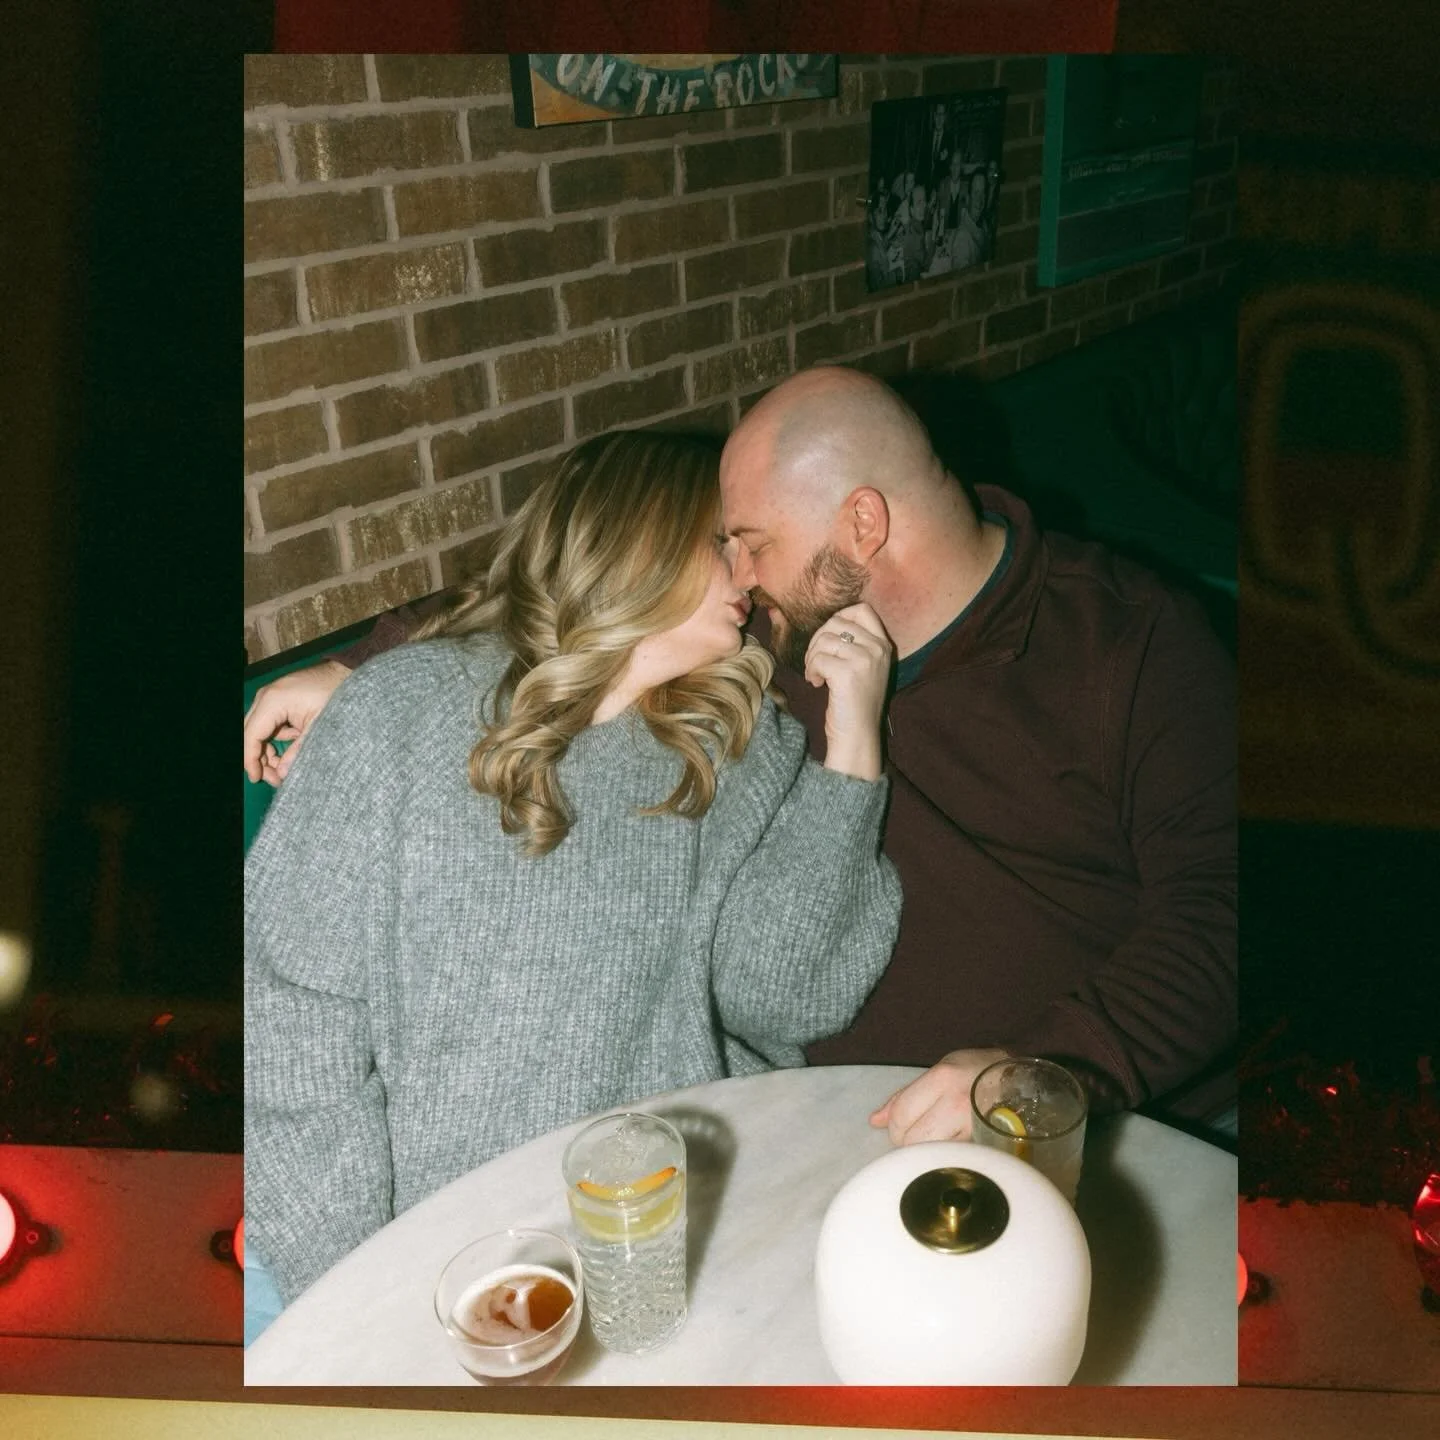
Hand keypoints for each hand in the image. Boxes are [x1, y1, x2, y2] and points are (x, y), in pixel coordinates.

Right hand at [243, 659, 349, 785]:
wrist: (346, 672)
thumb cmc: (335, 694)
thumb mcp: (318, 725)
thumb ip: (299, 750)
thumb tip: (283, 774)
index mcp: (272, 701)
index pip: (250, 735)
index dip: (250, 760)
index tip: (256, 778)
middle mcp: (265, 697)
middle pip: (250, 734)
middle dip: (259, 759)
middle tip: (274, 779)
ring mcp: (270, 697)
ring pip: (258, 731)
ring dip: (268, 751)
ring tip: (283, 769)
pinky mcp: (277, 700)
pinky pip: (269, 724)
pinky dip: (276, 739)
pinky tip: (293, 746)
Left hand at [803, 603, 891, 781]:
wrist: (858, 735)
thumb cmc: (855, 702)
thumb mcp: (864, 667)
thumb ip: (854, 644)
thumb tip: (827, 625)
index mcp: (884, 645)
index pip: (862, 609)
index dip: (839, 617)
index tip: (829, 639)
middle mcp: (878, 648)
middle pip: (837, 621)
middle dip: (818, 639)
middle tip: (815, 661)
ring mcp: (864, 659)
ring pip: (824, 639)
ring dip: (812, 657)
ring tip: (815, 674)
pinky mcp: (847, 673)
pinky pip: (818, 658)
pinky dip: (811, 670)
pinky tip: (816, 683)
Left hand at [869, 1047, 1011, 1145]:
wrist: (1023, 1081)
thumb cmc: (978, 1071)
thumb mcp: (940, 1070)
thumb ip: (905, 1096)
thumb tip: (875, 1121)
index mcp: (942, 1079)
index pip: (901, 1115)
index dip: (895, 1127)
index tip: (902, 1127)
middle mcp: (956, 1104)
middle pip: (912, 1140)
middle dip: (908, 1143)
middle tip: (919, 1135)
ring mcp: (973, 1127)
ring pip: (931, 1156)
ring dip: (927, 1153)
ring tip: (937, 1141)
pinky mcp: (986, 1147)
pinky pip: (954, 1160)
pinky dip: (946, 1159)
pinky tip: (953, 1150)